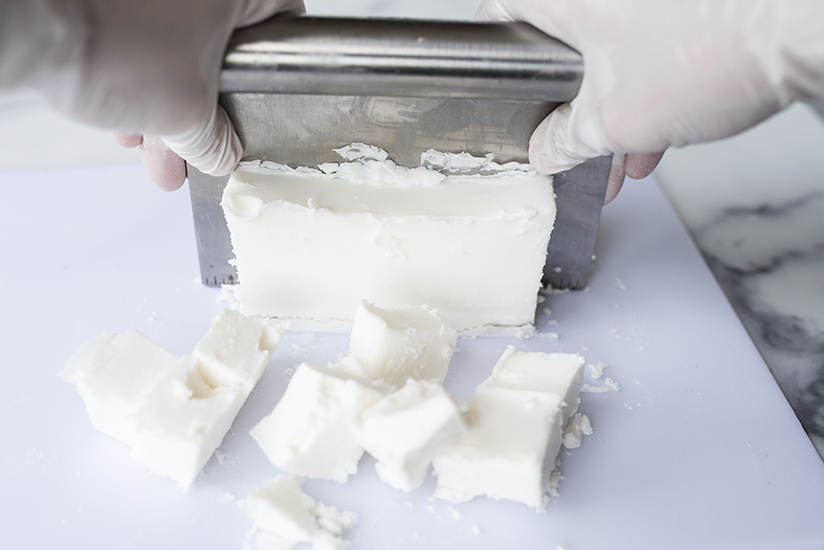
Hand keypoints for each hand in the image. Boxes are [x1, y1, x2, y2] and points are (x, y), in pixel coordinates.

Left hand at [3, 0, 303, 190]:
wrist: (28, 26)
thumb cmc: (113, 45)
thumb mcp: (187, 114)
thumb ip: (216, 141)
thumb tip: (222, 152)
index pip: (284, 20)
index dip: (278, 65)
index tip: (266, 94)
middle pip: (221, 45)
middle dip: (203, 107)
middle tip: (195, 145)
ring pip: (176, 44)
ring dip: (164, 101)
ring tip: (149, 146)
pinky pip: (140, 34)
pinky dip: (135, 74)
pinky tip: (123, 117)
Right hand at [477, 0, 823, 202]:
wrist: (800, 26)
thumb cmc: (711, 52)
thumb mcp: (616, 121)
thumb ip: (566, 141)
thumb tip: (547, 151)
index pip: (499, 19)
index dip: (496, 64)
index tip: (504, 94)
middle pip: (559, 44)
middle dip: (570, 107)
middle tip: (573, 144)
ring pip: (608, 48)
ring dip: (614, 105)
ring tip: (627, 156)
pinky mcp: (677, 2)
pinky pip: (646, 41)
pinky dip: (647, 83)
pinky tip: (661, 129)